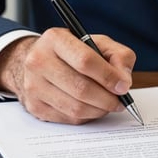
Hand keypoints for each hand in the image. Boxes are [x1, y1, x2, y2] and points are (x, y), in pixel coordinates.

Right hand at [0, 28, 135, 123]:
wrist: (39, 62)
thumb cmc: (73, 52)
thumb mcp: (99, 43)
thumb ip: (119, 56)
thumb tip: (124, 82)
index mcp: (56, 39)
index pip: (85, 61)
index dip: (108, 77)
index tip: (123, 86)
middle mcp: (39, 61)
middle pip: (81, 88)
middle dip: (107, 99)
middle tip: (120, 101)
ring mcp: (33, 85)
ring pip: (76, 108)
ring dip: (99, 110)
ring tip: (108, 104)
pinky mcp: (34, 106)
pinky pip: (69, 118)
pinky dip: (86, 116)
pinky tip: (91, 107)